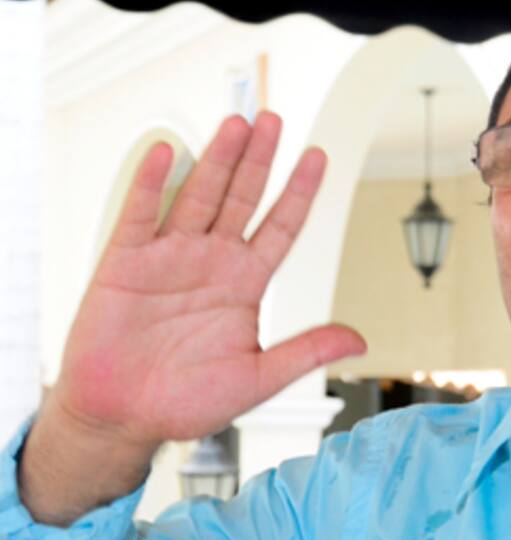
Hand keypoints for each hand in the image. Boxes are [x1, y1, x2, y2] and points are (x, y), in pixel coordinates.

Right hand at [45, 112, 364, 451]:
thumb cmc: (186, 401)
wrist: (123, 419)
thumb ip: (305, 352)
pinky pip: (142, 215)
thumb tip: (358, 341)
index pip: (280, 227)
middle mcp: (212, 262)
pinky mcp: (126, 263)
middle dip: (259, 160)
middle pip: (242, 198)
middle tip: (274, 121)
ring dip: (218, 159)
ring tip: (237, 123)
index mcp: (245, 284)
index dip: (299, 192)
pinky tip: (170, 152)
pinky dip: (153, 183)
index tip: (318, 157)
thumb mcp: (258, 379)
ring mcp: (169, 258)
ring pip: (199, 196)